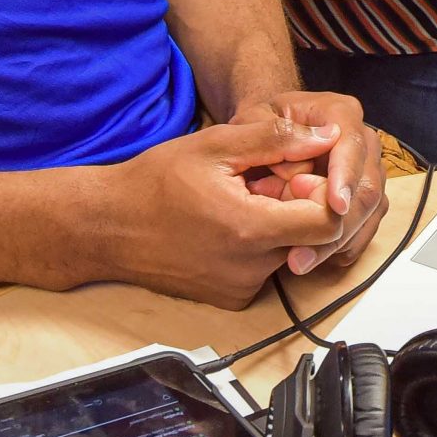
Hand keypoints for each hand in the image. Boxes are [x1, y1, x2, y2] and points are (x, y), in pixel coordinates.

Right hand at [103, 117, 354, 307]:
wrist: (108, 227)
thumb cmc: (155, 182)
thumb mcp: (216, 144)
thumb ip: (277, 139)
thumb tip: (328, 136)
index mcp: (251, 229)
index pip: (328, 222)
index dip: (321, 192)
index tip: (292, 172)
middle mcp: (251, 269)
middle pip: (310, 238)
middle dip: (297, 205)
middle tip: (260, 181)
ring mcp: (240, 290)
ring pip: (289, 252)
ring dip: (277, 224)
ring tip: (239, 201)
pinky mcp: (231, 300)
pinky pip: (265, 270)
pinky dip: (258, 246)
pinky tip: (226, 225)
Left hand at [229, 90, 387, 275]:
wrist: (264, 135)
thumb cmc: (258, 126)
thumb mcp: (253, 122)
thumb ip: (277, 135)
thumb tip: (309, 155)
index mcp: (340, 113)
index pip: (352, 144)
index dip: (345, 176)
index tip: (334, 206)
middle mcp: (362, 140)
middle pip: (367, 184)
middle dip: (340, 222)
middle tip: (302, 251)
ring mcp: (367, 170)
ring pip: (369, 212)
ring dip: (337, 241)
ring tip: (298, 260)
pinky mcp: (364, 199)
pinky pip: (365, 228)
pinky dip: (340, 247)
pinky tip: (313, 257)